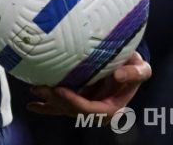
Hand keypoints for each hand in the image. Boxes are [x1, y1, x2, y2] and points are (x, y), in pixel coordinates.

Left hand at [27, 52, 151, 119]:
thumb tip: (119, 75)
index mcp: (113, 107)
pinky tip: (31, 105)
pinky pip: (60, 105)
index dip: (75, 103)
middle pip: (74, 111)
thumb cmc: (133, 64)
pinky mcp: (76, 98)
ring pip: (64, 108)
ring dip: (49, 101)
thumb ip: (135, 73)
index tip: (60, 89)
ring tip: (35, 90)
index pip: (92, 110)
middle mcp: (97, 109)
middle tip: (40, 88)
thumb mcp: (140, 67)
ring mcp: (85, 104)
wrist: (125, 61)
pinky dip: (46, 106)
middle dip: (57, 101)